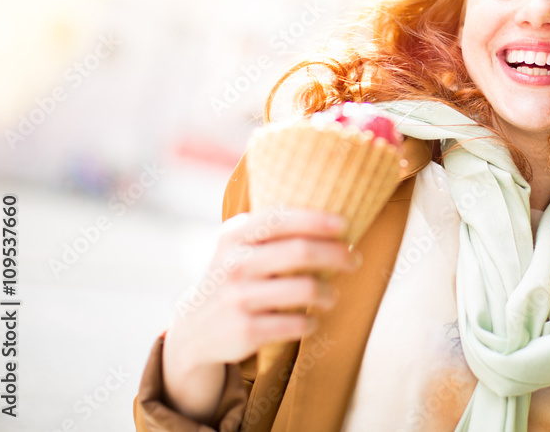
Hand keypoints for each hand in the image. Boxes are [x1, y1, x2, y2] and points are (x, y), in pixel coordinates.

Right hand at [161, 208, 360, 419]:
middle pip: (301, 251)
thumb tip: (333, 219)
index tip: (345, 225)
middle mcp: (235, 264)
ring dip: (329, 293)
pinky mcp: (246, 330)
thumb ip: (272, 229)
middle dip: (337, 254)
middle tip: (354, 260)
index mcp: (235, 236)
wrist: (194, 329)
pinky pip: (297, 323)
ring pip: (306, 289)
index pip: (281, 218)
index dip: (317, 220)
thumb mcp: (239, 247)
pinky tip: (311, 321)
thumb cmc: (235, 277)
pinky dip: (311, 322)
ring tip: (332, 296)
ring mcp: (238, 298)